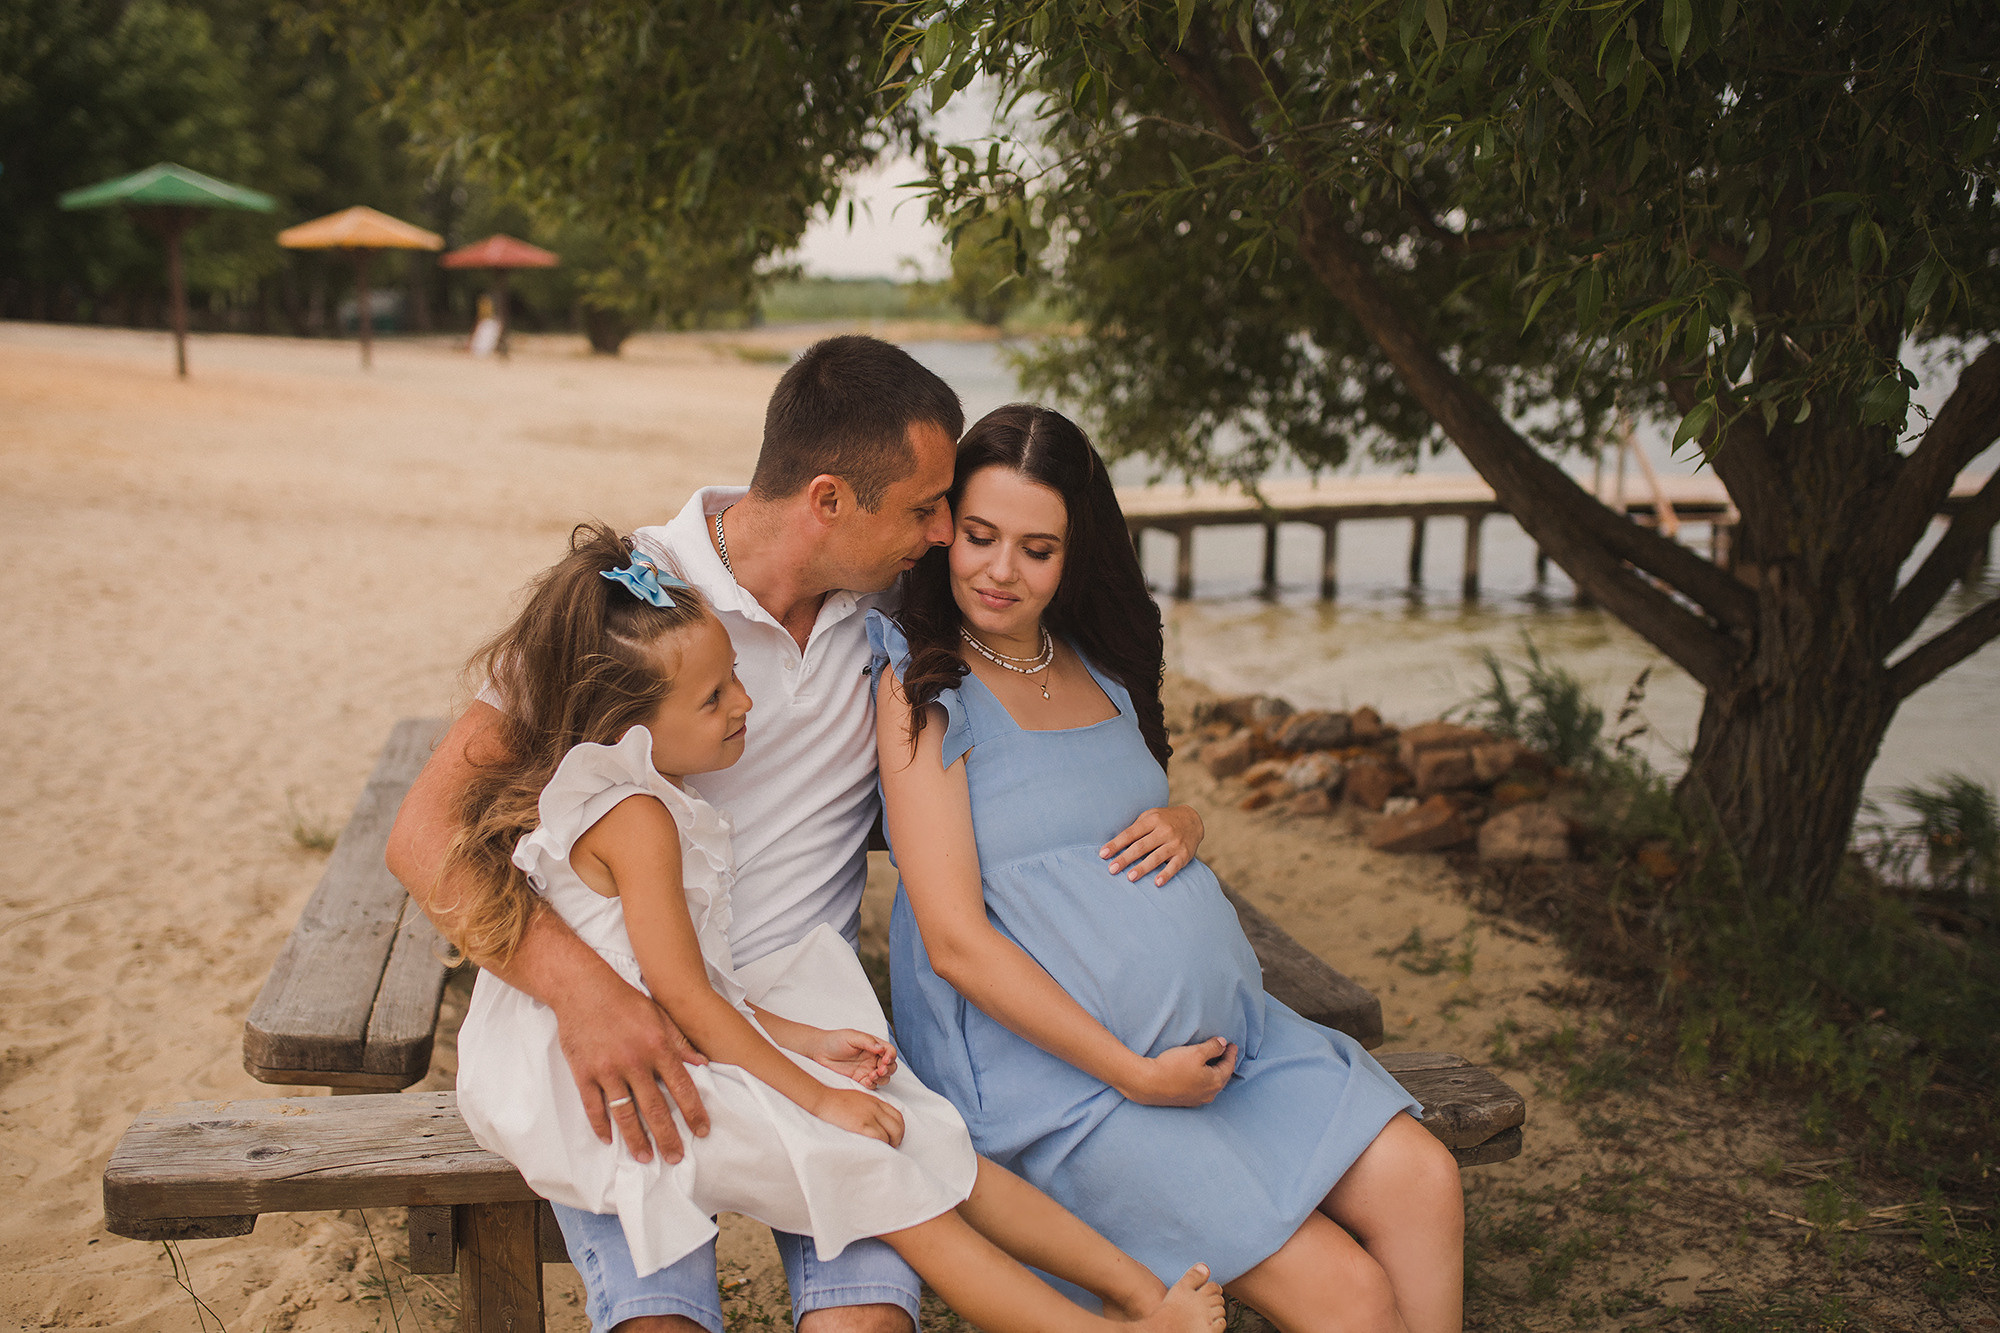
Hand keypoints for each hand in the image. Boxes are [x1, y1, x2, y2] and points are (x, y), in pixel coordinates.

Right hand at [556, 972, 709, 1164]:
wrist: (583, 989)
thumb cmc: (625, 1000)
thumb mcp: (659, 1015)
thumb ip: (680, 1042)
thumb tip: (702, 1064)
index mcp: (657, 1047)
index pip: (681, 1087)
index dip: (693, 1112)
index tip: (702, 1131)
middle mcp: (634, 1062)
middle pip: (654, 1108)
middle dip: (668, 1137)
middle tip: (675, 1158)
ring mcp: (607, 1070)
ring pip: (624, 1114)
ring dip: (636, 1139)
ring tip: (645, 1157)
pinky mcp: (583, 1074)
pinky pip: (593, 1107)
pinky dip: (601, 1126)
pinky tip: (608, 1140)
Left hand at [804, 1027, 898, 1088]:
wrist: (819, 1052)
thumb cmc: (835, 1040)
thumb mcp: (851, 1037)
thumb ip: (867, 1042)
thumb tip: (881, 1048)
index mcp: (874, 1046)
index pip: (890, 1051)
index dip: (891, 1056)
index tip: (885, 1060)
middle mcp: (873, 1058)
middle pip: (891, 1066)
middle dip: (889, 1069)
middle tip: (880, 1070)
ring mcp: (867, 1070)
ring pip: (884, 1077)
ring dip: (882, 1078)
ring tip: (872, 1075)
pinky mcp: (860, 1080)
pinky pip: (872, 1085)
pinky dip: (872, 1084)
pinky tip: (866, 1081)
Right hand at [812, 1086, 905, 1145]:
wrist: (824, 1099)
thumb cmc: (836, 1100)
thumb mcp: (859, 1098)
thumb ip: (870, 1106)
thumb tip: (876, 1119)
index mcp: (876, 1101)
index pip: (898, 1115)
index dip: (900, 1128)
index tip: (896, 1137)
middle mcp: (876, 1107)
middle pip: (898, 1125)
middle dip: (898, 1138)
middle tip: (893, 1146)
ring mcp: (870, 1115)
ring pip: (892, 1132)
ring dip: (891, 1143)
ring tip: (886, 1150)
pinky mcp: (862, 1125)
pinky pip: (880, 1136)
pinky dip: (882, 1144)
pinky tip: (878, 1149)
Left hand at [1100, 804, 1204, 885]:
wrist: (1193, 820)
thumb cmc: (1164, 820)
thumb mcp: (1150, 817)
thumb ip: (1135, 828)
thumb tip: (1114, 844)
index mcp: (1152, 820)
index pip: (1130, 833)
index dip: (1116, 844)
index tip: (1103, 854)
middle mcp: (1164, 830)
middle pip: (1141, 846)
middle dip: (1125, 858)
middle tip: (1112, 869)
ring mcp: (1175, 843)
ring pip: (1156, 857)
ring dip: (1142, 868)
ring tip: (1130, 877)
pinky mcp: (1184, 855)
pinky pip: (1174, 866)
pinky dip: (1166, 874)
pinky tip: (1156, 883)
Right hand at [1120, 1037, 1237, 1106]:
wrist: (1148, 1084)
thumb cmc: (1173, 1067)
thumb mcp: (1195, 1052)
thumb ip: (1212, 1047)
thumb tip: (1223, 1044)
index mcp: (1215, 1082)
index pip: (1228, 1065)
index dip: (1231, 1053)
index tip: (1233, 1044)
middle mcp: (1209, 1094)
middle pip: (1222, 1077)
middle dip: (1226, 1063)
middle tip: (1227, 1052)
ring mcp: (1197, 1099)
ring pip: (1212, 1084)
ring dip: (1215, 1072)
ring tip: (1215, 1062)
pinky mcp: (1186, 1101)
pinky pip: (1202, 1089)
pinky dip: (1205, 1079)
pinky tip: (1201, 1075)